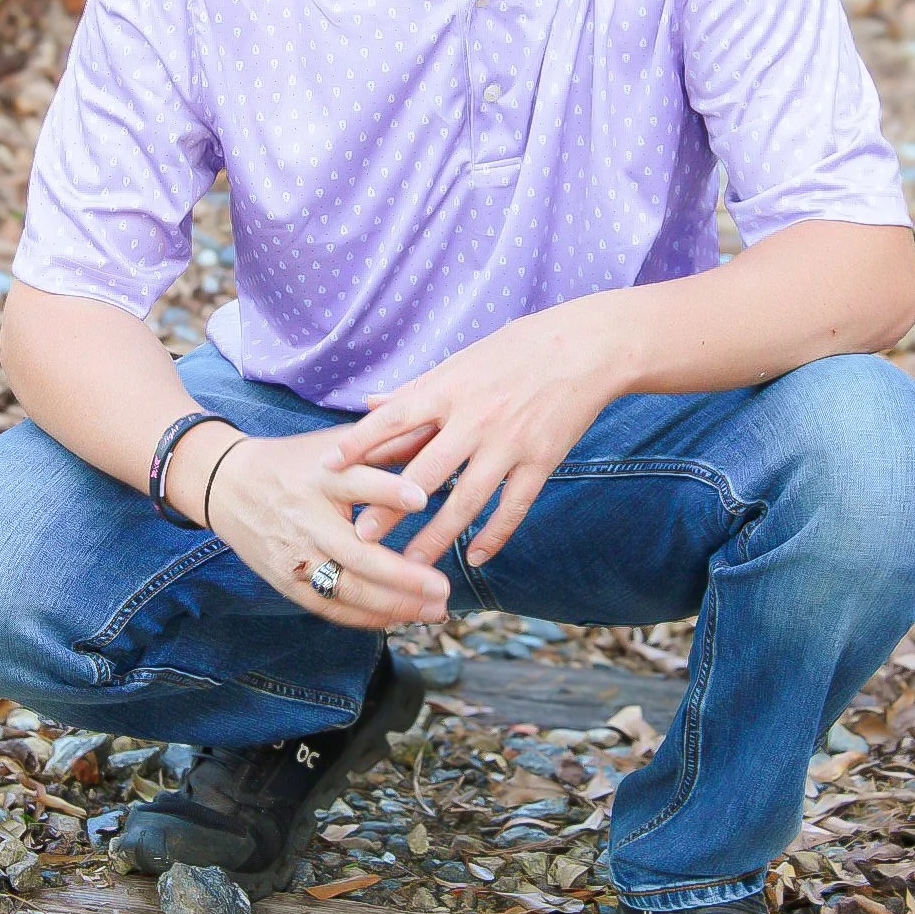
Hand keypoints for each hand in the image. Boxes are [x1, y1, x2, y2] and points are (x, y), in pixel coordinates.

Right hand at [209, 427, 449, 629]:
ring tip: (434, 611)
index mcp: (323, 475)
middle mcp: (308, 517)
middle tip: (441, 588)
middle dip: (402, 576)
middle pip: (356, 552)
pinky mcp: (287, 580)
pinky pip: (329, 607)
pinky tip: (398, 619)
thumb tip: (433, 435)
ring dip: (393, 605)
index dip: (389, 491)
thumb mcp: (333, 444)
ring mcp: (296, 554)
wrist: (228, 483)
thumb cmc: (294, 461)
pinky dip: (365, 617)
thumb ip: (382, 444)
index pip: (357, 481)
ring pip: (346, 589)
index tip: (422, 498)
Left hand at [323, 300, 620, 569]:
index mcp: (450, 388)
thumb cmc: (518, 348)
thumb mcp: (461, 360)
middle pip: (425, 471)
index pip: (394, 419)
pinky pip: (513, 507)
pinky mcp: (541, 461)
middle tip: (360, 537)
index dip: (359, 443)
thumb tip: (369, 402)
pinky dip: (494, 535)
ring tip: (410, 566)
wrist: (586, 347)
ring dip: (436, 537)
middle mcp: (475, 418)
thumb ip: (416, 388)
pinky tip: (476, 558)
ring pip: (466, 500)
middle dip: (391, 507)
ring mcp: (510, 443)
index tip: (328, 469)